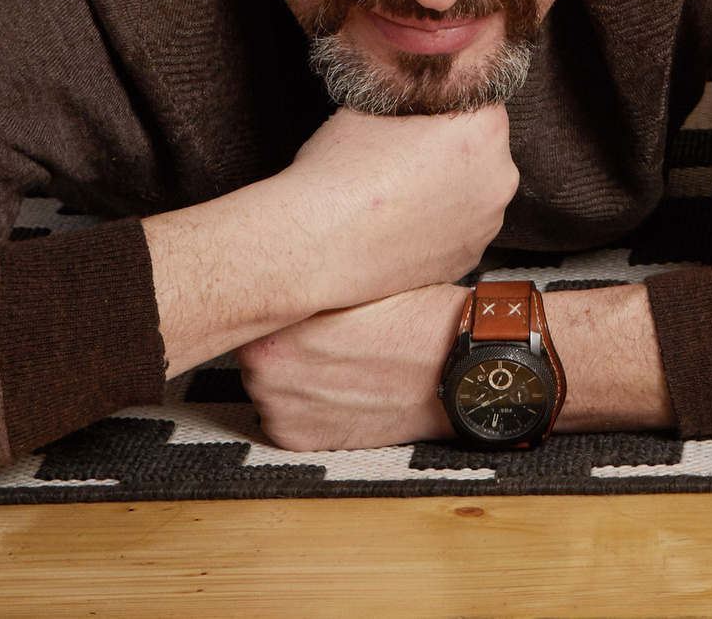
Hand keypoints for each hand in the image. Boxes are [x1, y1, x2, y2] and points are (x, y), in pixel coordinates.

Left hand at [243, 282, 466, 450]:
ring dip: (291, 368)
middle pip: (255, 343)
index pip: (252, 306)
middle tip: (325, 325)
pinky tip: (340, 381)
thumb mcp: (356, 275)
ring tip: (338, 353)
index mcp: (274, 329)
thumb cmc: (418, 316)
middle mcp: (265, 375)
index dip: (278, 299)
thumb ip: (308, 280)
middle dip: (283, 335)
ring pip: (267, 378)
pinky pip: (284, 411)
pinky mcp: (297, 439)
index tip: (299, 296)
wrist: (459, 368)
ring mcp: (279, 411)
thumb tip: (279, 272)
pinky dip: (305, 400)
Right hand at [279, 106, 517, 311]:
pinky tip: (404, 221)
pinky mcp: (468, 260)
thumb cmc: (340, 174)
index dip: (448, 107)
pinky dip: (439, 225)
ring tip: (402, 192)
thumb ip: (411, 99)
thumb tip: (416, 97)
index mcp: (483, 131)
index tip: (424, 117)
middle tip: (409, 155)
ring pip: (474, 192)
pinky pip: (461, 229)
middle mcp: (498, 179)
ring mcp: (486, 225)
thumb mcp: (374, 108)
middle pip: (484, 150)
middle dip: (454, 150)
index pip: (480, 102)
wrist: (315, 244)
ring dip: (449, 189)